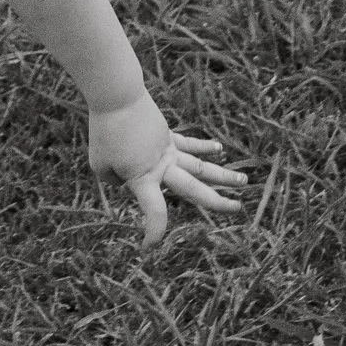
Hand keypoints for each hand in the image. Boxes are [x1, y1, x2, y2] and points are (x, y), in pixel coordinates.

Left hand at [87, 95, 248, 245]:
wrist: (117, 97)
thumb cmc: (105, 132)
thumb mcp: (100, 164)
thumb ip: (113, 178)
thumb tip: (124, 177)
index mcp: (145, 178)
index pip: (155, 211)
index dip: (154, 231)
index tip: (148, 248)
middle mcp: (162, 167)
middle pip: (194, 188)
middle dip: (217, 202)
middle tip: (238, 209)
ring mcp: (169, 150)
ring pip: (201, 166)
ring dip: (223, 175)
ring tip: (244, 182)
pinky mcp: (168, 134)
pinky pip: (189, 144)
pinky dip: (204, 146)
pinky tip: (219, 149)